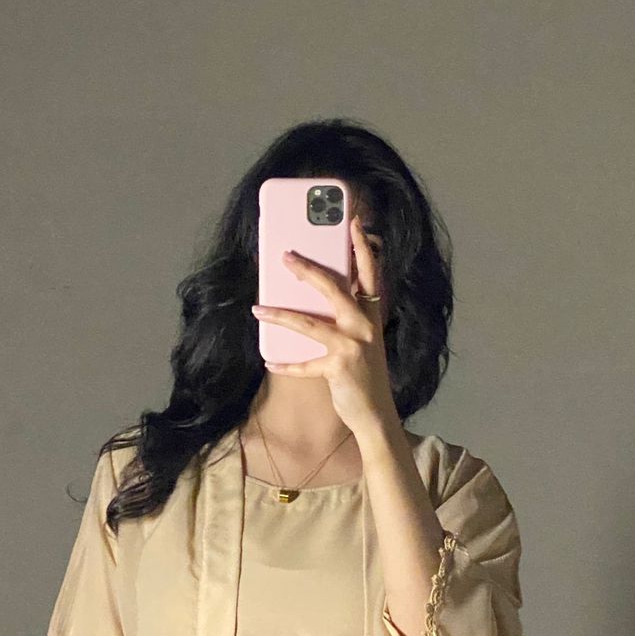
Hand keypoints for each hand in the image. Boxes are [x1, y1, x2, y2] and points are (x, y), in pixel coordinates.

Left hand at [250, 214, 397, 441]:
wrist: (376, 413)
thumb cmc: (364, 373)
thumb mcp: (361, 339)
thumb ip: (346, 317)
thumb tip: (311, 296)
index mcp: (371, 314)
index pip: (370, 273)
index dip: (362, 247)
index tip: (354, 222)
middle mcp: (364, 325)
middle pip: (334, 289)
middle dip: (308, 270)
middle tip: (285, 256)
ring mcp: (352, 346)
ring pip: (309, 323)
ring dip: (280, 315)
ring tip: (258, 309)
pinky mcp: (338, 368)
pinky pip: (304, 364)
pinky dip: (286, 365)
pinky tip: (269, 361)